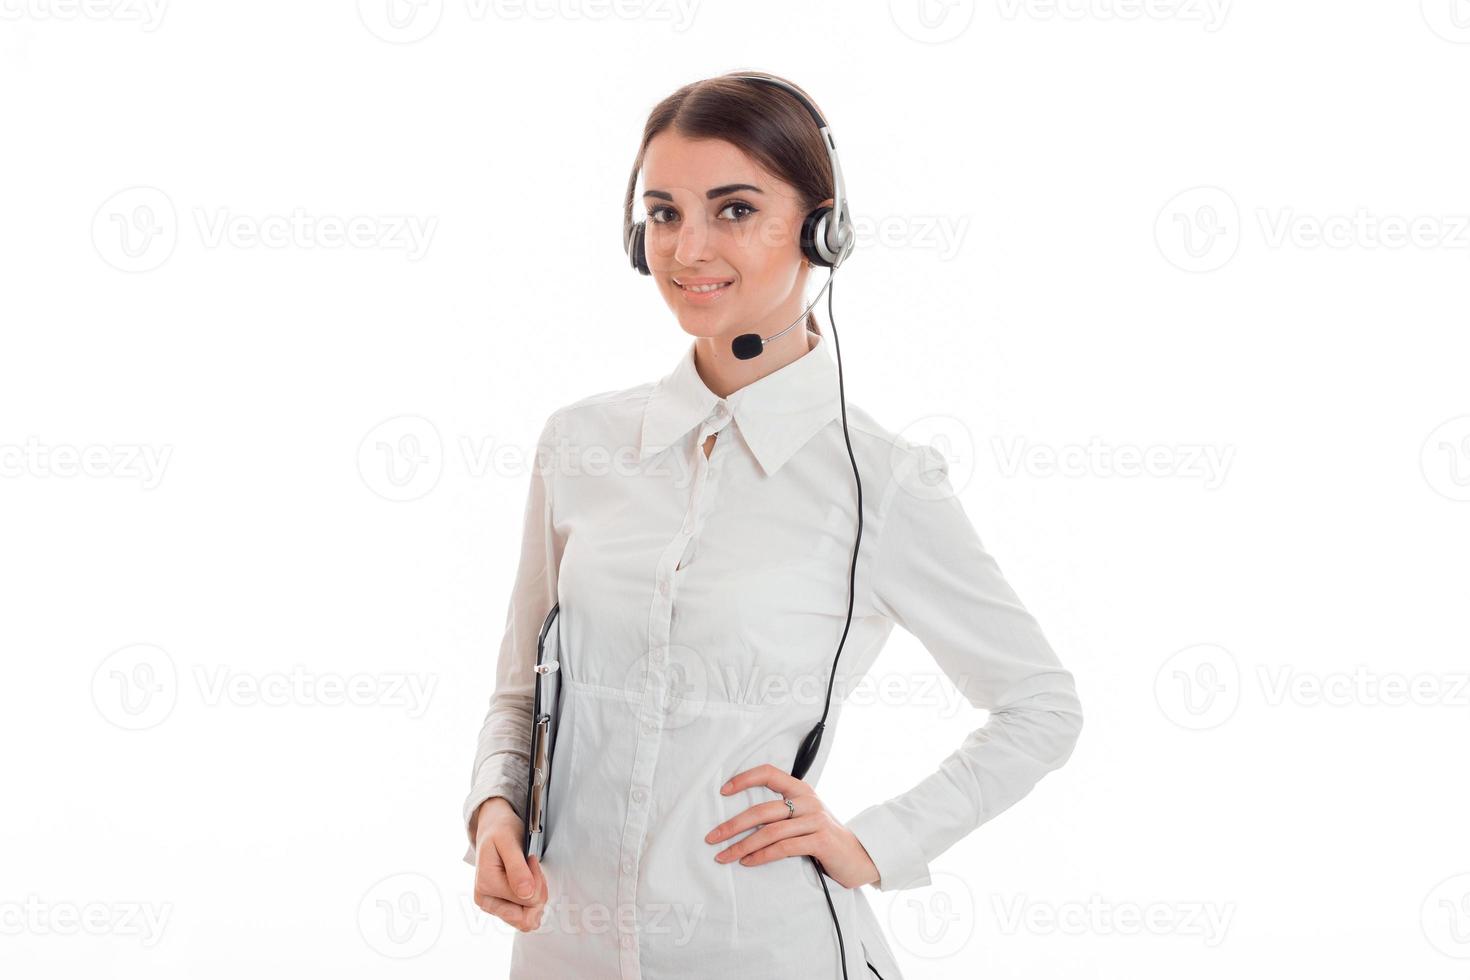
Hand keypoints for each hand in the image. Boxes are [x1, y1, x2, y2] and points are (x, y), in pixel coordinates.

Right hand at [471, 796, 548, 931]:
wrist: (493, 828)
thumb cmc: (500, 831)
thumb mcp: (508, 842)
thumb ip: (517, 869)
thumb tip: (526, 893)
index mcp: (486, 885)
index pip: (527, 900)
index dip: (537, 881)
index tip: (531, 860)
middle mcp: (485, 900)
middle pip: (526, 917)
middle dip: (538, 892)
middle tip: (532, 868)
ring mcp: (492, 906)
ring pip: (527, 918)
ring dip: (536, 895)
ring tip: (529, 871)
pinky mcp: (499, 907)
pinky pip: (523, 915)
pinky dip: (532, 898)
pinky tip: (527, 880)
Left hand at [704, 763, 879, 889]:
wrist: (860, 856)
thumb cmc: (825, 836)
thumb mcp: (806, 816)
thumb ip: (783, 811)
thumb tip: (743, 817)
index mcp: (801, 790)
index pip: (769, 773)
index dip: (744, 779)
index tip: (723, 791)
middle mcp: (808, 801)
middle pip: (762, 809)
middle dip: (732, 825)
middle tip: (712, 837)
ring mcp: (815, 820)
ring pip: (769, 832)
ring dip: (742, 846)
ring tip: (723, 856)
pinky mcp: (820, 841)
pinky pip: (783, 848)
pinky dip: (761, 856)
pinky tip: (747, 862)